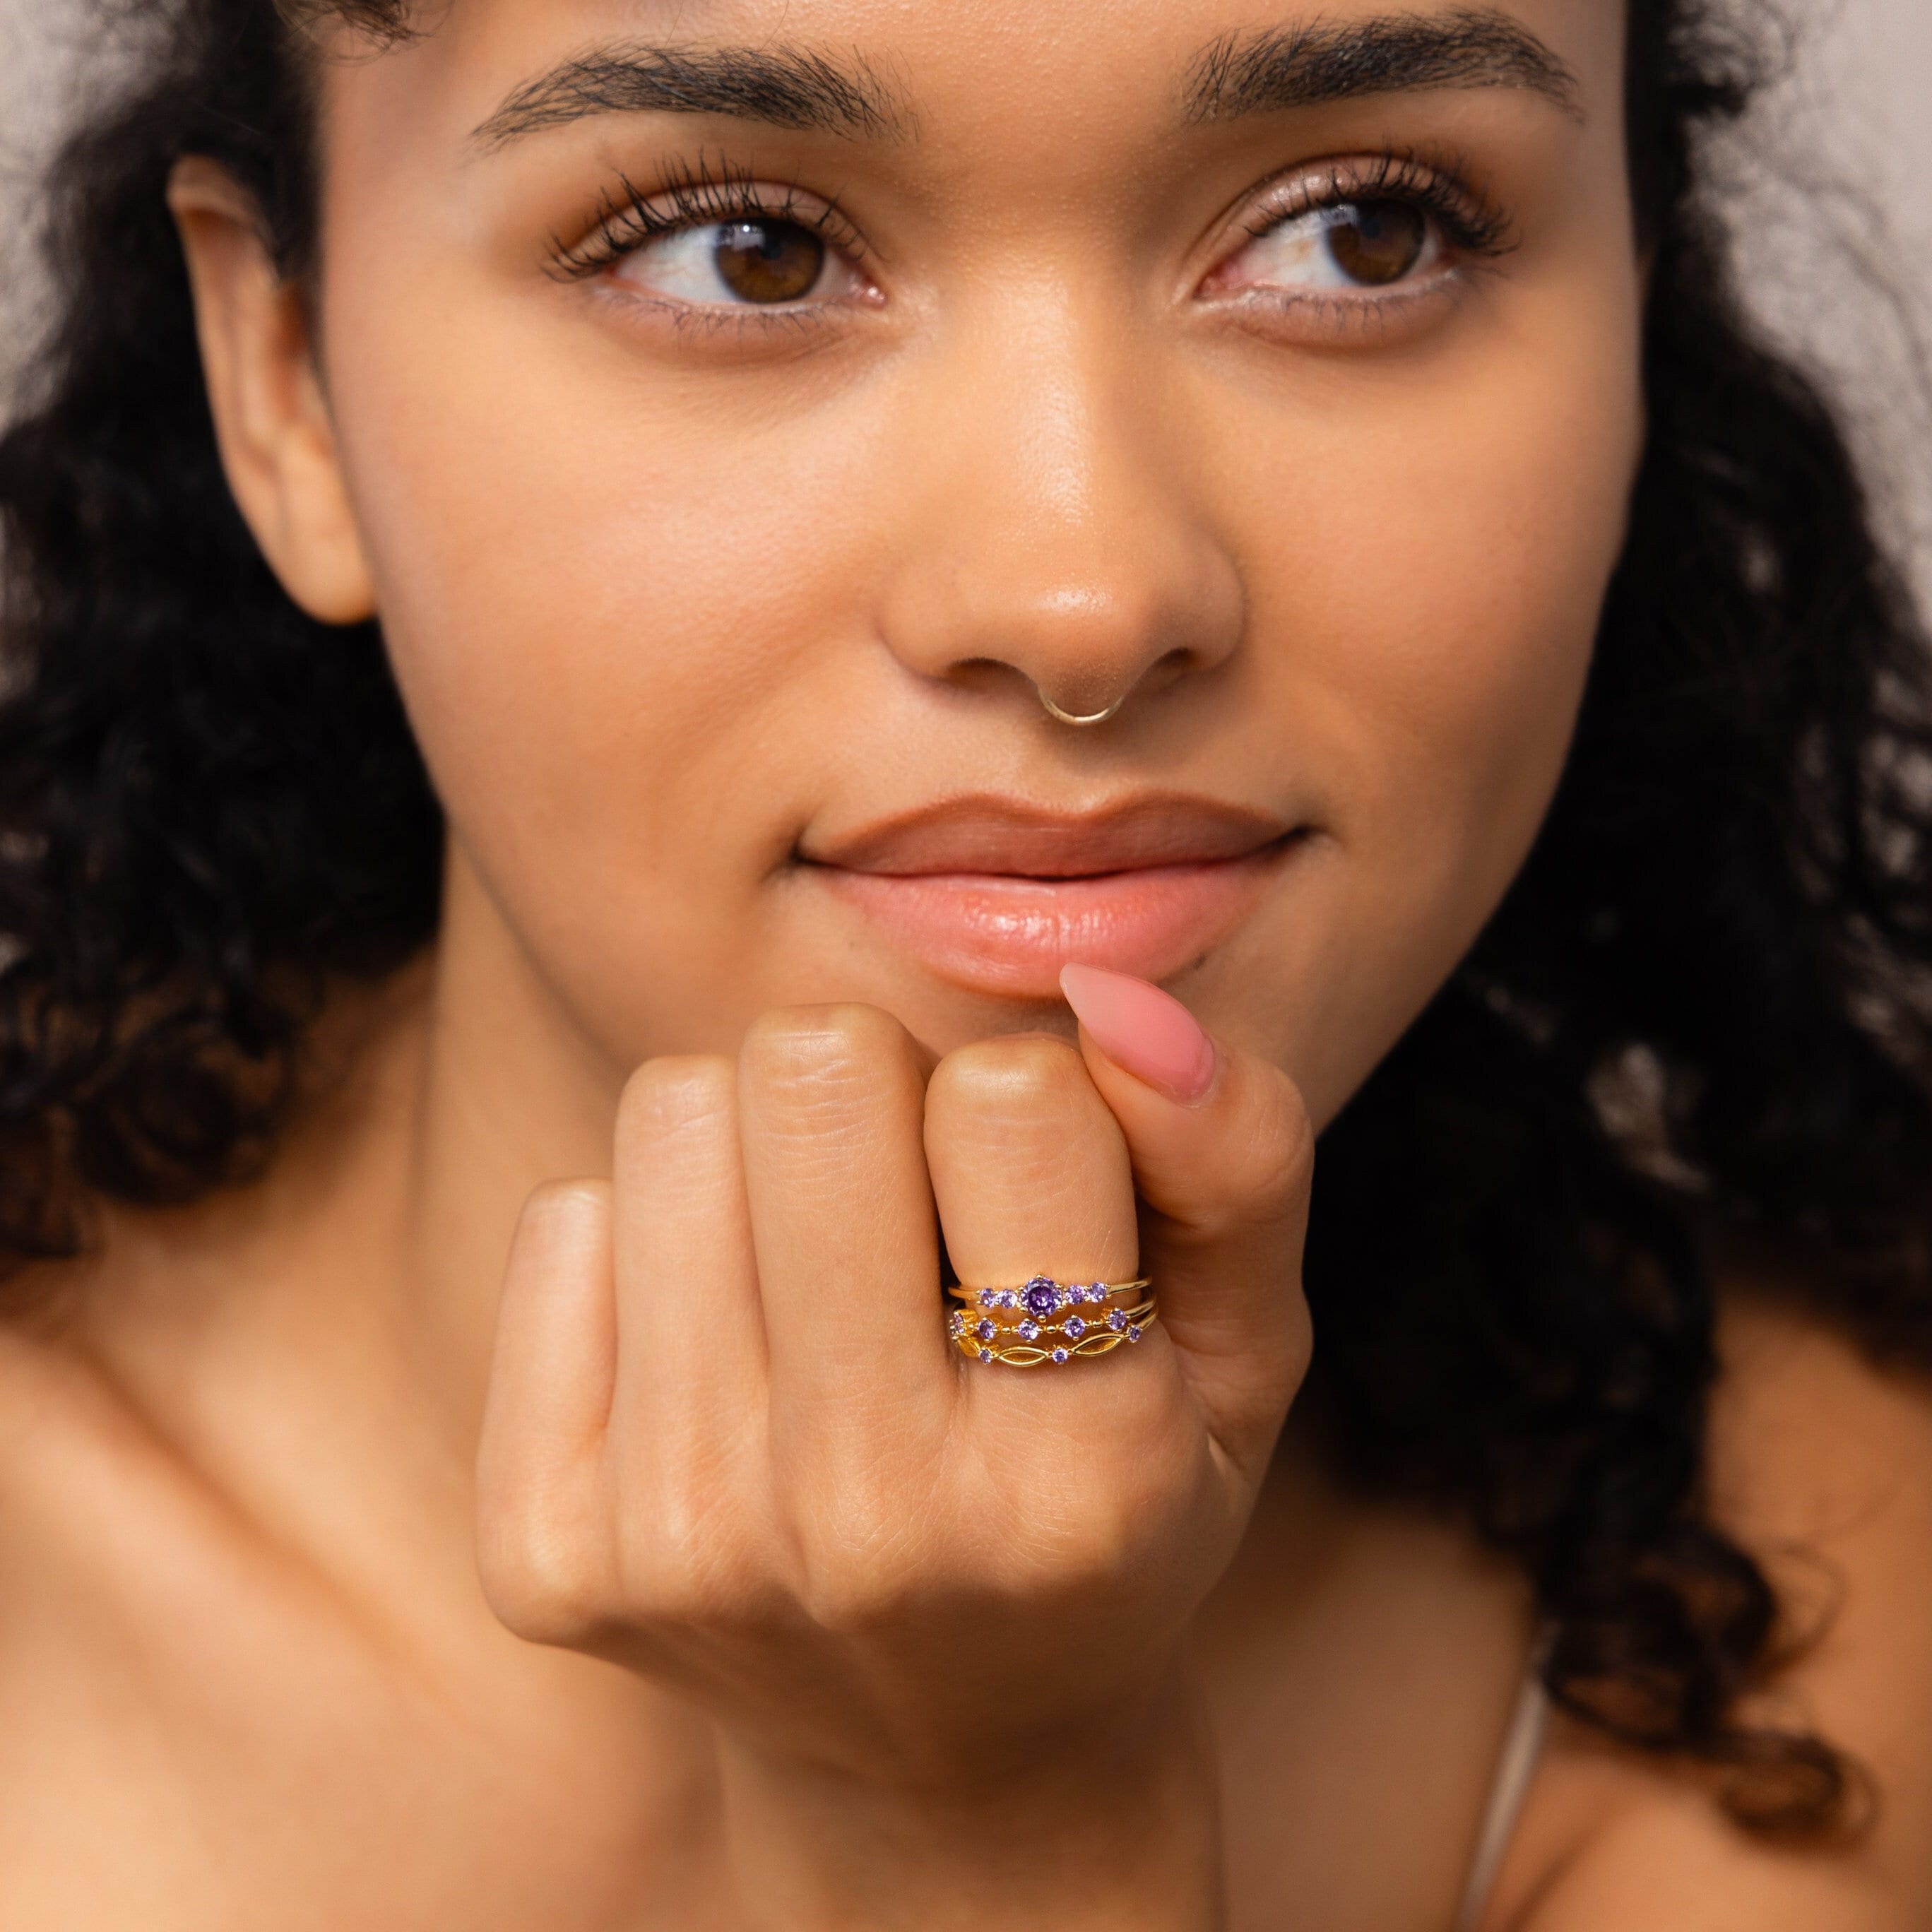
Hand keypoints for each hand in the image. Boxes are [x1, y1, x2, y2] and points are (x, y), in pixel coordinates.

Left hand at [475, 966, 1313, 1928]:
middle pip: (807, 1067)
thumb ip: (1234, 1152)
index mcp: (1081, 1474)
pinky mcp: (548, 1555)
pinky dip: (645, 1247)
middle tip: (910, 1208)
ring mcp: (687, 1548)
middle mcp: (872, 1524)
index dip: (1028, 1102)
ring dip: (756, 1148)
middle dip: (874, 1087)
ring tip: (817, 1276)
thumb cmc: (1116, 1501)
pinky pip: (562, 1220)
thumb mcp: (1241, 1345)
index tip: (1032, 1200)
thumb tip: (1110, 994)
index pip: (1009, 1095)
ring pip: (673, 1112)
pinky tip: (722, 1356)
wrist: (947, 1753)